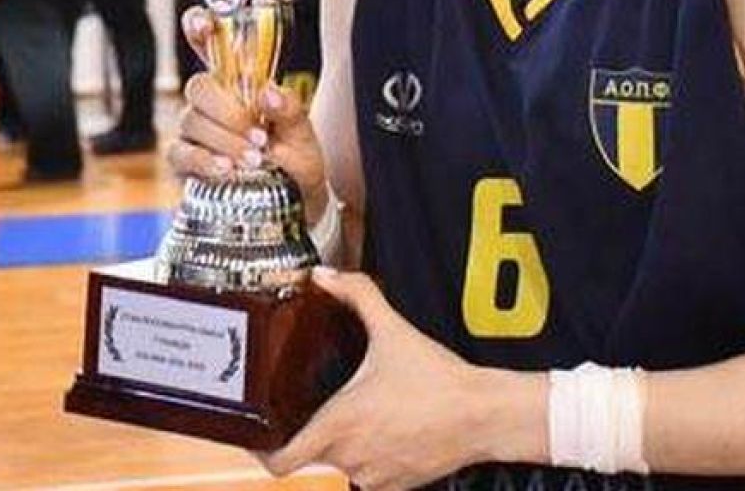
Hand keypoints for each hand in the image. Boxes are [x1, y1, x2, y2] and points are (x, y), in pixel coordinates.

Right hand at [171, 8, 325, 212]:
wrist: (294, 202)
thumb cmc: (296, 159)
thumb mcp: (304, 133)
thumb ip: (291, 109)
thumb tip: (268, 93)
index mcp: (239, 83)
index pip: (210, 45)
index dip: (199, 26)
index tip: (205, 24)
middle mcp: (211, 102)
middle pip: (199, 87)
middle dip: (229, 111)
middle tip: (260, 135)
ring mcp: (194, 130)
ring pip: (191, 121)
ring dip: (225, 140)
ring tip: (256, 159)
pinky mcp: (184, 160)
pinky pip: (181, 153)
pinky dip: (205, 160)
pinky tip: (226, 169)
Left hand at [263, 268, 529, 489]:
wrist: (484, 415)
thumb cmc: (439, 378)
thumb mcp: (393, 330)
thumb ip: (356, 296)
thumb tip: (323, 276)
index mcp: (339, 425)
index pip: (280, 460)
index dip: (262, 449)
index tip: (260, 432)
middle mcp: (351, 457)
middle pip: (312, 453)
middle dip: (314, 428)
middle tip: (322, 402)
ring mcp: (374, 476)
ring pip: (343, 462)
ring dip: (347, 442)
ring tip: (366, 412)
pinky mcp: (397, 486)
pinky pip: (370, 473)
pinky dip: (373, 455)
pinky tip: (391, 428)